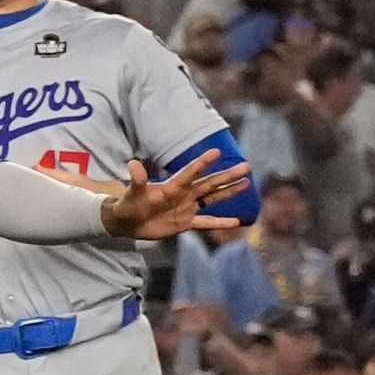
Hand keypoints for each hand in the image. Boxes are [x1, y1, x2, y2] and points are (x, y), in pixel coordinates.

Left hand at [97, 151, 253, 240]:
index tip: (217, 151)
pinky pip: (207, 222)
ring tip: (247, 183)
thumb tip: (132, 164)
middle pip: (210, 183)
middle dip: (227, 176)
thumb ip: (137, 180)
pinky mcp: (185, 222)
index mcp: (173, 186)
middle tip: (247, 166)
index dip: (203, 163)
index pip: (191, 172)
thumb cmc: (129, 204)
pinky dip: (221, 222)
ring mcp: (187, 208)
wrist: (128, 222)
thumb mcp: (133, 193)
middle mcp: (184, 194)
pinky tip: (237, 221)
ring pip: (213, 198)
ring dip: (229, 192)